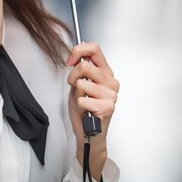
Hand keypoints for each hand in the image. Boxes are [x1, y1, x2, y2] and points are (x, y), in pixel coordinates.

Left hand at [66, 42, 118, 178]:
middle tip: (75, 87)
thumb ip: (82, 68)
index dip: (78, 51)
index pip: (94, 49)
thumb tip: (79, 51)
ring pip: (82, 84)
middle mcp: (111, 82)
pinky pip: (82, 100)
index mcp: (105, 73)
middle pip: (85, 65)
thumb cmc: (84, 108)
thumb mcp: (80, 83)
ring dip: (77, 94)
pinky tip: (86, 111)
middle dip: (73, 77)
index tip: (70, 60)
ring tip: (83, 101)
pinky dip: (80, 106)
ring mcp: (111, 95)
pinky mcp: (107, 107)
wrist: (88, 132)